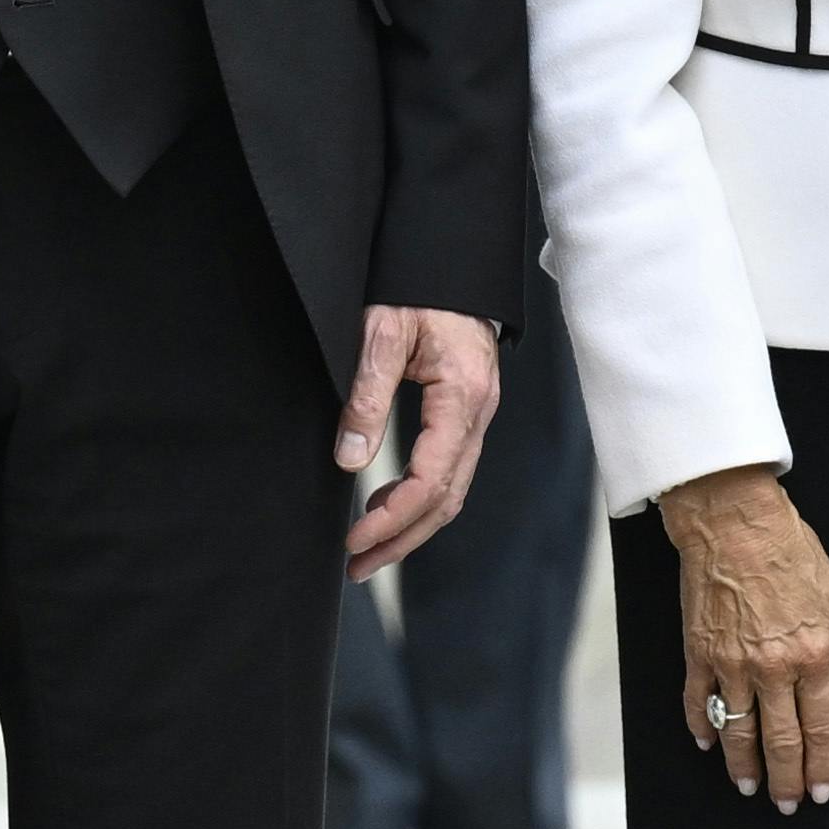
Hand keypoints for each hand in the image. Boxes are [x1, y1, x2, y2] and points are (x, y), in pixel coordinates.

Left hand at [337, 305, 501, 575]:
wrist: (451, 262)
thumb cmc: (418, 289)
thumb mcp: (381, 333)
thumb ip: (366, 394)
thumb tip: (350, 459)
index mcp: (462, 397)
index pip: (432, 479)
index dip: (392, 518)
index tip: (354, 540)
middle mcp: (479, 414)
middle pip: (447, 499)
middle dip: (401, 539)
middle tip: (356, 567)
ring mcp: (478, 416)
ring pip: (452, 492)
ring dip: (410, 527)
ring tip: (367, 552)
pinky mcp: (466, 415)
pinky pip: (449, 471)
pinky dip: (419, 499)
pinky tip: (384, 508)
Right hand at [654, 462, 828, 811]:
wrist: (733, 521)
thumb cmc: (788, 550)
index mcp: (814, 655)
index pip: (823, 727)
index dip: (824, 765)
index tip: (823, 790)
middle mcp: (773, 667)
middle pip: (781, 740)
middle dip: (786, 780)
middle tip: (788, 805)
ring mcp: (732, 662)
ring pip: (739, 730)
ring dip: (744, 766)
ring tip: (747, 788)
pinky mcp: (698, 651)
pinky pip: (700, 701)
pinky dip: (704, 727)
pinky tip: (708, 744)